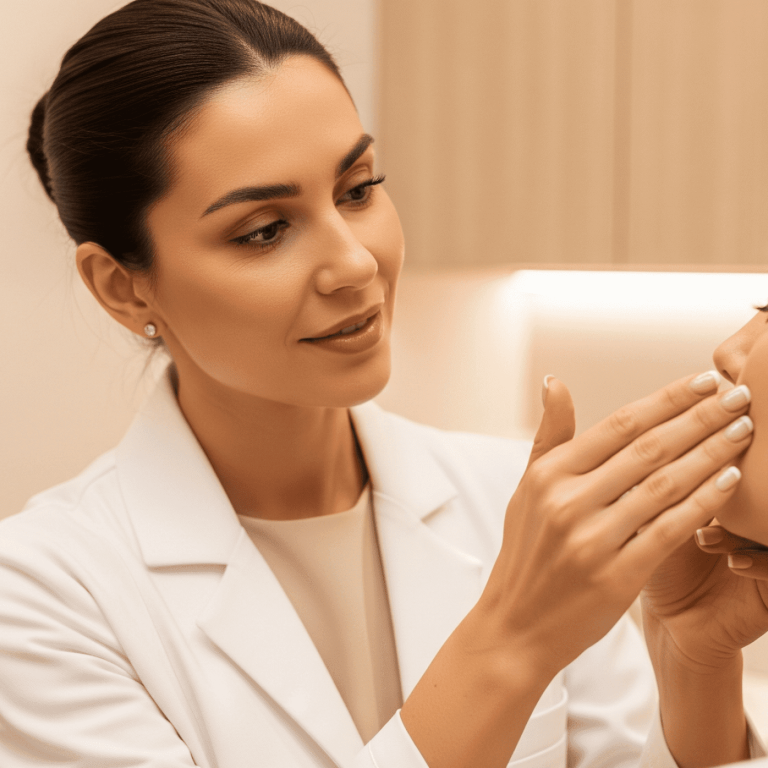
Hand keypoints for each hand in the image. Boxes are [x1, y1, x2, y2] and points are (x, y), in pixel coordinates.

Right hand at [479, 372, 752, 680]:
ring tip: (744, 430)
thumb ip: (549, 435)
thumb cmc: (527, 552)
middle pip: (649, 448)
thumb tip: (555, 382)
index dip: (668, 399)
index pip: (620, 424)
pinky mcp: (615, 576)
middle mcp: (568, 501)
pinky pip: (670, 529)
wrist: (516, 625)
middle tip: (740, 395)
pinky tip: (730, 479)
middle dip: (701, 417)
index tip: (705, 380)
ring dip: (712, 453)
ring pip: (665, 484)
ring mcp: (591, 539)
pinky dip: (704, 501)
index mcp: (550, 474)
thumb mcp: (528, 488)